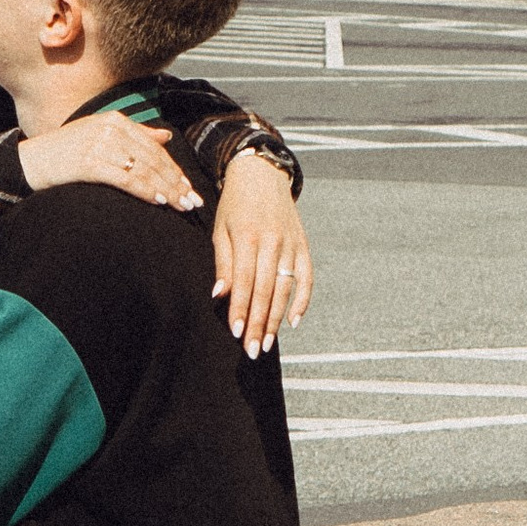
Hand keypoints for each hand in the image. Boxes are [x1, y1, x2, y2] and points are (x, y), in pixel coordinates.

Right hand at [17, 112, 201, 211]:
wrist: (27, 162)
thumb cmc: (63, 153)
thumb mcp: (99, 136)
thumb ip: (135, 135)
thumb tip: (166, 137)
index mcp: (115, 120)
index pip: (153, 147)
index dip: (174, 169)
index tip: (188, 187)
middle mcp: (110, 128)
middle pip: (153, 159)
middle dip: (175, 182)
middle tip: (193, 201)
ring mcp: (100, 144)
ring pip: (144, 170)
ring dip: (166, 190)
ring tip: (181, 206)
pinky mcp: (90, 162)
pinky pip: (127, 179)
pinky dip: (146, 191)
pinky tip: (159, 202)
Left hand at [212, 148, 311, 355]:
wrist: (263, 174)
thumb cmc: (235, 205)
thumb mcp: (221, 229)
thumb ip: (223, 262)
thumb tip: (219, 295)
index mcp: (248, 238)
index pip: (244, 281)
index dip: (240, 309)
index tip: (236, 333)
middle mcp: (272, 243)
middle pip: (266, 290)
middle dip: (258, 323)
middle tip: (252, 350)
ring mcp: (291, 245)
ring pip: (285, 289)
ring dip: (276, 319)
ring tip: (267, 343)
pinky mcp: (303, 246)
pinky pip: (306, 278)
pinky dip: (302, 301)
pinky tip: (293, 322)